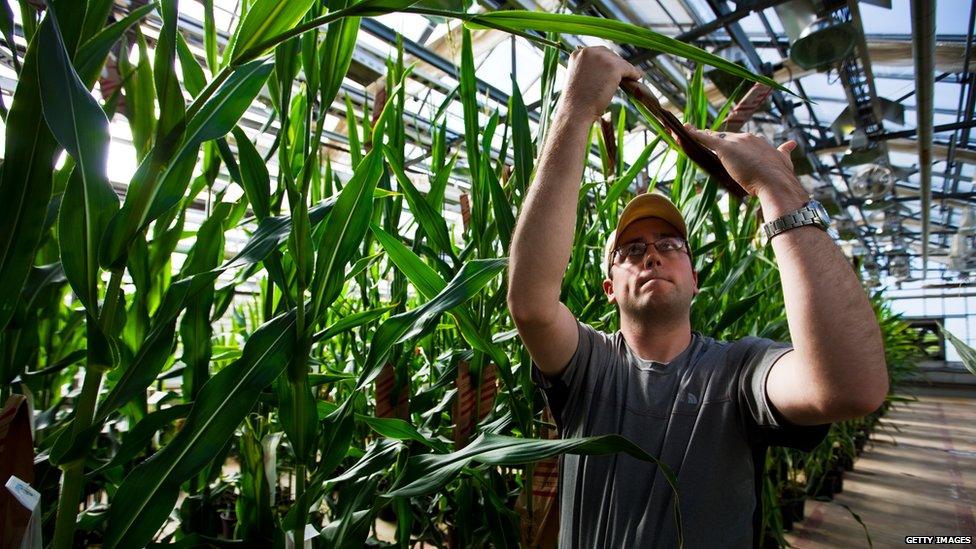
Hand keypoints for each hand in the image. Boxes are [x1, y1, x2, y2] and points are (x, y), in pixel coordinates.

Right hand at [559, 47, 641, 122]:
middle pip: (610, 54)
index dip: (606, 61)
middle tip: (624, 74)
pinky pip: (628, 68)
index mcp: (578, 53)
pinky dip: (634, 74)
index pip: (598, 53)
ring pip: (620, 62)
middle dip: (616, 64)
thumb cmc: (576, 102)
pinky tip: (637, 78)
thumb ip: (588, 70)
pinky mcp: (613, 67)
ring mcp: (602, 58)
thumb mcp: (579, 79)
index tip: (612, 69)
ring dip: (625, 70)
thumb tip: (604, 71)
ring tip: (632, 77)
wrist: (576, 111)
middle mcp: (589, 51)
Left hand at [679, 125, 807, 203]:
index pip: (741, 140)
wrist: (777, 182)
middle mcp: (747, 138)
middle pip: (726, 136)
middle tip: (702, 138)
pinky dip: (694, 134)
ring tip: (688, 132)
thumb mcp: (785, 161)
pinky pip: (705, 138)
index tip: (726, 143)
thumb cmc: (780, 177)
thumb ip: (785, 151)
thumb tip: (792, 143)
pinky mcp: (725, 147)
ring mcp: (736, 142)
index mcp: (759, 142)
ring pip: (714, 136)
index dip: (732, 142)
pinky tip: (685, 130)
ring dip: (701, 135)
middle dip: (715, 139)